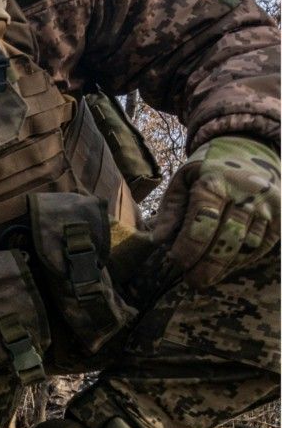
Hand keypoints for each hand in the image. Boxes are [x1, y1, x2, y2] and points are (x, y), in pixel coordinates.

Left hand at [151, 136, 278, 287]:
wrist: (249, 147)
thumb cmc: (208, 168)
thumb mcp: (183, 179)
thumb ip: (171, 209)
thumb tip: (158, 240)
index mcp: (216, 182)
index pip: (202, 223)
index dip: (189, 247)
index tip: (176, 262)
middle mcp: (247, 193)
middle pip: (227, 239)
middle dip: (207, 265)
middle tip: (192, 281)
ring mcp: (268, 204)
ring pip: (247, 245)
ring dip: (225, 266)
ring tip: (206, 277)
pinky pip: (264, 245)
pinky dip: (244, 259)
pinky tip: (227, 267)